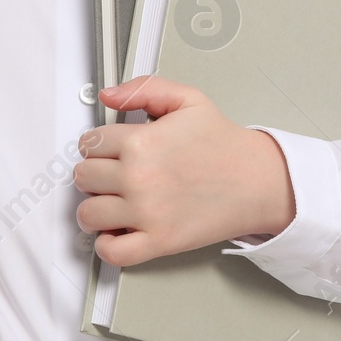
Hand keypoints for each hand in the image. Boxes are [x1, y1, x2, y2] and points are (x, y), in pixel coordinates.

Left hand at [73, 74, 294, 267]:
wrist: (257, 181)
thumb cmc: (224, 145)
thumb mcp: (186, 99)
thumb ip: (144, 89)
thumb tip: (109, 96)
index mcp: (141, 142)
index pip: (89, 144)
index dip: (96, 145)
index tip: (107, 150)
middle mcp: (139, 178)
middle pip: (84, 177)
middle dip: (94, 173)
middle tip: (110, 174)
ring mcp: (147, 212)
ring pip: (88, 214)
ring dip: (93, 208)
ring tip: (109, 202)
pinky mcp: (159, 241)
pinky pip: (112, 252)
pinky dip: (107, 245)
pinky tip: (116, 232)